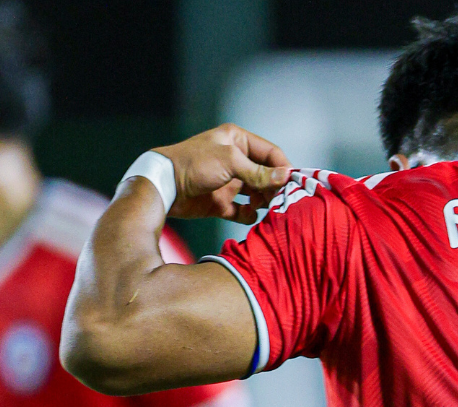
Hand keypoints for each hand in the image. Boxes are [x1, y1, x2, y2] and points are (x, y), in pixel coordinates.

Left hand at [154, 124, 291, 223]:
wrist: (164, 185)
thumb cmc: (194, 164)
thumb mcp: (230, 162)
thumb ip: (259, 172)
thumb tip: (286, 177)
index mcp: (238, 141)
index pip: (271, 153)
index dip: (283, 167)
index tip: (293, 183)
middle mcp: (235, 160)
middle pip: (266, 175)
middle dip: (274, 187)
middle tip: (281, 199)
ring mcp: (229, 182)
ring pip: (257, 193)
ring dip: (263, 201)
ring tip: (264, 206)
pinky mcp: (222, 202)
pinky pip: (243, 210)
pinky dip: (248, 214)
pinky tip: (247, 214)